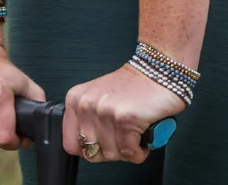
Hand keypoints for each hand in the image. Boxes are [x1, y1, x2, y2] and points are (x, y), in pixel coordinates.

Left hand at [62, 64, 185, 163]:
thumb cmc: (131, 88)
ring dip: (127, 150)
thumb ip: (86, 121)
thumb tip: (83, 148)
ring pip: (111, 155)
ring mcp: (105, 112)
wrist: (157, 73)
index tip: (101, 144)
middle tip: (121, 137)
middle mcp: (87, 104)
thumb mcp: (98, 99)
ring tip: (133, 134)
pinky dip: (139, 152)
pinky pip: (129, 153)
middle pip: (92, 153)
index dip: (88, 150)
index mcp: (76, 99)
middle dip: (110, 151)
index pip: (70, 144)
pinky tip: (142, 137)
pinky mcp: (126, 119)